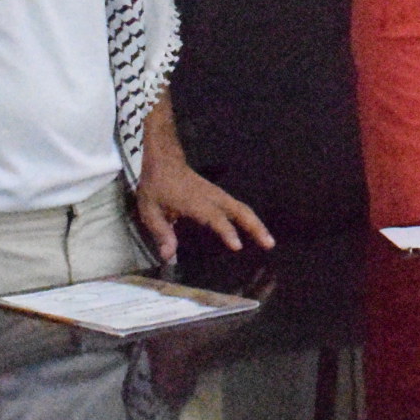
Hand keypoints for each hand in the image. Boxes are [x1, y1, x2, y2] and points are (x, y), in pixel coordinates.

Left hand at [132, 145, 271, 265]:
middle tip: (269, 244)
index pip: (214, 217)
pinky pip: (239, 207)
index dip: (226, 231)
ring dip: (257, 224)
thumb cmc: (156, 186)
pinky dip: (250, 218)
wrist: (165, 162)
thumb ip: (161, 233)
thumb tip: (169, 257)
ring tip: (269, 241)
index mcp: (195, 202)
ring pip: (243, 208)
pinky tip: (255, 230)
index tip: (238, 246)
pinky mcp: (220, 195)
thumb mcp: (150, 211)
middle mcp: (212, 197)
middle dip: (255, 227)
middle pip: (239, 211)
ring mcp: (218, 195)